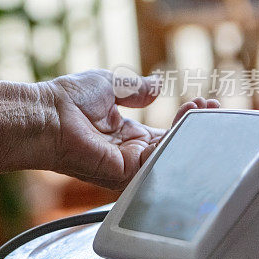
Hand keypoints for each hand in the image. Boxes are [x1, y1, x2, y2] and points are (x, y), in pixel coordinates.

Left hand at [44, 70, 218, 189]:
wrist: (46, 113)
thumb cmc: (67, 99)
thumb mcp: (109, 84)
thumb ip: (135, 87)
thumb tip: (158, 86)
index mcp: (125, 135)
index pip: (166, 134)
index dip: (186, 120)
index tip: (202, 102)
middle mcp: (128, 153)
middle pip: (173, 149)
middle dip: (196, 129)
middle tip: (211, 107)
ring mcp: (126, 166)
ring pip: (169, 159)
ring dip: (190, 137)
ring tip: (205, 113)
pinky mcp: (122, 174)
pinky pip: (156, 167)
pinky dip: (175, 150)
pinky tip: (190, 130)